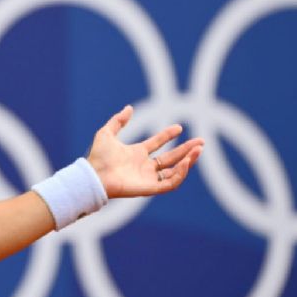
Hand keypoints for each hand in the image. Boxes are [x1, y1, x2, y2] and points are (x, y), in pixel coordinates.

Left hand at [86, 105, 202, 198]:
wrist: (95, 175)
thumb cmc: (98, 157)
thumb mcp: (107, 133)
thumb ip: (118, 121)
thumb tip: (129, 108)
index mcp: (136, 154)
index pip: (158, 144)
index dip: (168, 135)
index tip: (179, 127)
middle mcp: (144, 167)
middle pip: (171, 158)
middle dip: (186, 150)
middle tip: (201, 142)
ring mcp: (148, 178)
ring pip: (174, 172)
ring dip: (188, 161)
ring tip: (198, 150)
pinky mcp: (150, 188)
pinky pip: (170, 183)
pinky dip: (180, 174)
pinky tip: (186, 162)